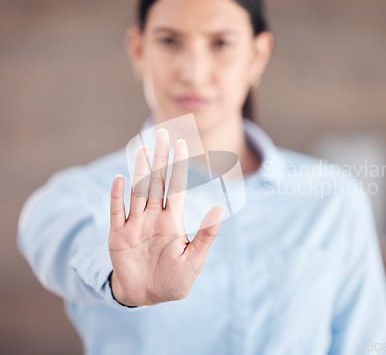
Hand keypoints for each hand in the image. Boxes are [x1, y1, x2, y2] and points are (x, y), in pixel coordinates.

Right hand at [108, 129, 224, 305]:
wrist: (147, 297)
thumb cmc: (174, 280)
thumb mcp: (194, 260)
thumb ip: (206, 235)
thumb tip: (221, 208)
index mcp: (173, 221)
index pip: (176, 187)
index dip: (179, 166)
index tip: (182, 143)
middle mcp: (154, 217)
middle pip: (157, 182)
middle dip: (161, 159)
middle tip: (163, 134)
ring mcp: (136, 224)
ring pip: (138, 192)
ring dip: (141, 171)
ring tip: (144, 149)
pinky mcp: (119, 236)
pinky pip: (118, 212)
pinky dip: (118, 197)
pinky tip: (120, 179)